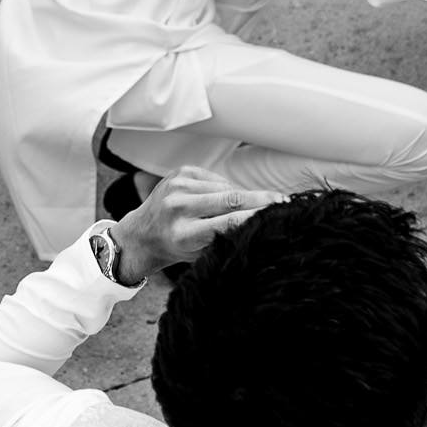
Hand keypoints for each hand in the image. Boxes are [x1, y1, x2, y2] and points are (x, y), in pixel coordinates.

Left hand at [112, 167, 279, 284]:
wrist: (142, 233)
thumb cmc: (177, 248)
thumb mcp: (201, 253)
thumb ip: (227, 238)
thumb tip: (261, 224)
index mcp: (184, 233)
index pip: (229, 221)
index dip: (256, 217)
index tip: (278, 215)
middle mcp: (179, 207)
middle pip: (232, 198)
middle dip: (261, 199)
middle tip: (284, 201)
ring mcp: (178, 186)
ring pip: (227, 187)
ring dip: (244, 195)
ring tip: (257, 203)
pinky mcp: (180, 172)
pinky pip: (216, 179)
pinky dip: (227, 188)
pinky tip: (227, 198)